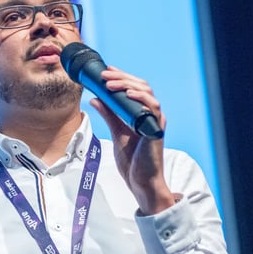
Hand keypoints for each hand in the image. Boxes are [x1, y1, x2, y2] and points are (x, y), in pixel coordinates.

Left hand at [89, 67, 177, 214]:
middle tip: (105, 74)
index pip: (135, 88)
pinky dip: (141, 98)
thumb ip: (109, 115)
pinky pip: (152, 107)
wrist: (141, 182)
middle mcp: (151, 114)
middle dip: (122, 77)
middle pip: (141, 86)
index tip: (107, 71)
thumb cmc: (133, 161)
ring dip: (128, 84)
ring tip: (111, 83)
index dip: (122, 77)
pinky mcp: (156, 129)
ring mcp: (155, 121)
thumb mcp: (117, 132)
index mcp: (142, 114)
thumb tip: (95, 99)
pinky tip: (128, 93)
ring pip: (147, 93)